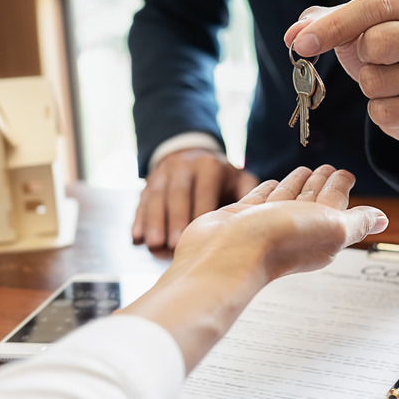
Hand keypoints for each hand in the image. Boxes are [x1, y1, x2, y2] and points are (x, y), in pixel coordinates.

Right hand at [132, 148, 259, 249]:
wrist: (193, 153)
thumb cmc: (222, 177)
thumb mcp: (239, 178)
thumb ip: (250, 194)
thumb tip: (262, 215)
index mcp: (209, 167)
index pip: (204, 190)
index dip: (200, 212)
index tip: (201, 235)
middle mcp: (184, 166)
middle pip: (177, 193)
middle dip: (174, 219)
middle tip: (173, 244)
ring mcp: (163, 174)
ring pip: (156, 197)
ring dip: (154, 221)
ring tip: (154, 244)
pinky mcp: (148, 183)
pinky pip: (141, 201)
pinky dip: (138, 220)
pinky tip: (136, 238)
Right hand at [173, 164, 388, 279]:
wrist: (226, 254)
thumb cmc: (278, 243)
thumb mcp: (333, 228)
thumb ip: (358, 222)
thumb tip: (383, 220)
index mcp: (321, 233)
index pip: (336, 203)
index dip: (341, 187)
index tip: (346, 173)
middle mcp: (295, 229)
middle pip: (313, 199)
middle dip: (322, 183)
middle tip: (329, 167)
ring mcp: (267, 223)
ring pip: (288, 197)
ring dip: (298, 184)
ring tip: (305, 170)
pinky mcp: (242, 217)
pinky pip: (260, 199)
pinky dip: (269, 189)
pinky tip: (272, 184)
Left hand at [284, 0, 398, 143]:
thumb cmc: (392, 47)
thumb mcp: (360, 26)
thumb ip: (325, 22)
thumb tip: (294, 36)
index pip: (374, 7)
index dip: (333, 27)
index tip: (303, 45)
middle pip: (379, 43)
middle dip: (360, 56)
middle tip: (370, 58)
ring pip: (379, 82)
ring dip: (369, 85)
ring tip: (388, 80)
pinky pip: (387, 113)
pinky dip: (379, 111)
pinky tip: (396, 102)